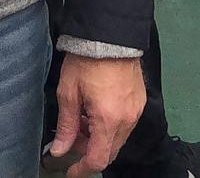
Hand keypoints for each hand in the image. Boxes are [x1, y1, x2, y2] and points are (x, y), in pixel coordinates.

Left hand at [49, 54, 145, 174]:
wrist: (110, 34)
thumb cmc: (86, 61)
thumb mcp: (68, 93)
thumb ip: (66, 126)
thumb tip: (59, 150)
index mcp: (108, 120)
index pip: (98, 159)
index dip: (82, 169)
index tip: (69, 171)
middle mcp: (127, 119)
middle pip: (109, 151)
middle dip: (88, 150)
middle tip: (71, 136)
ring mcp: (136, 110)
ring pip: (117, 138)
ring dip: (98, 137)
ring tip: (81, 118)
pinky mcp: (139, 101)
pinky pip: (125, 124)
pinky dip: (109, 125)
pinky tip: (94, 110)